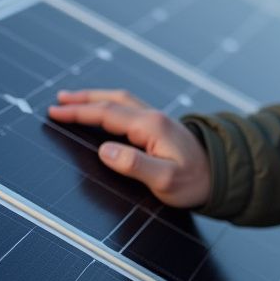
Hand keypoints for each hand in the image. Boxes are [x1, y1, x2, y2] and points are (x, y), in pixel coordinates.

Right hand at [47, 89, 210, 208]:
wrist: (224, 175)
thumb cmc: (195, 182)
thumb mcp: (165, 180)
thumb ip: (134, 164)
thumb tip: (105, 150)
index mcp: (151, 126)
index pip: (107, 114)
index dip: (79, 113)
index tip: (55, 112)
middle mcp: (153, 117)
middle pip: (112, 100)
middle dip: (83, 99)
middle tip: (58, 99)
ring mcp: (157, 120)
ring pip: (121, 100)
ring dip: (96, 98)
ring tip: (73, 99)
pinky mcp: (160, 127)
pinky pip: (129, 108)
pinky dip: (110, 105)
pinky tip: (105, 110)